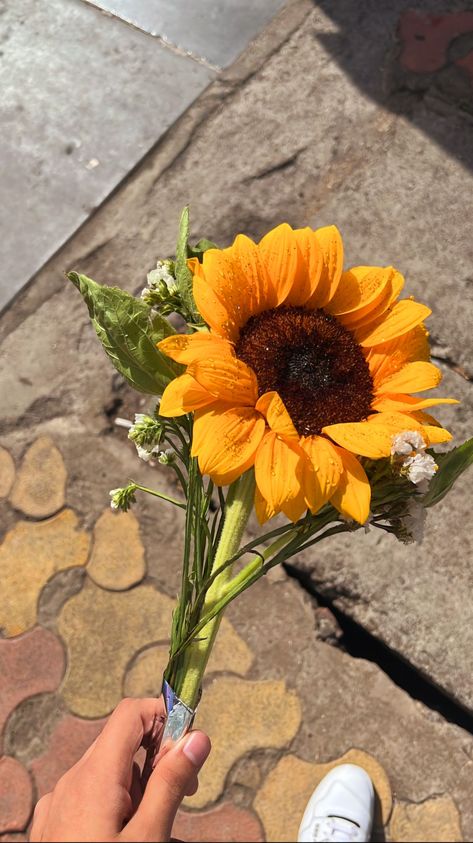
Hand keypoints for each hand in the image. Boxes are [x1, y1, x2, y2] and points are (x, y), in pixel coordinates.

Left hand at [30, 697, 210, 841]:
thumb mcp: (149, 836)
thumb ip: (172, 782)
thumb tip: (198, 737)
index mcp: (94, 775)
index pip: (131, 713)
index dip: (164, 717)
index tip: (190, 744)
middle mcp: (71, 780)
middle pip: (121, 742)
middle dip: (157, 758)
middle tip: (184, 795)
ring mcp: (58, 803)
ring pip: (108, 772)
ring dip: (139, 786)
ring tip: (156, 826)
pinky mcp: (52, 824)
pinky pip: (90, 796)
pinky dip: (116, 804)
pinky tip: (128, 837)